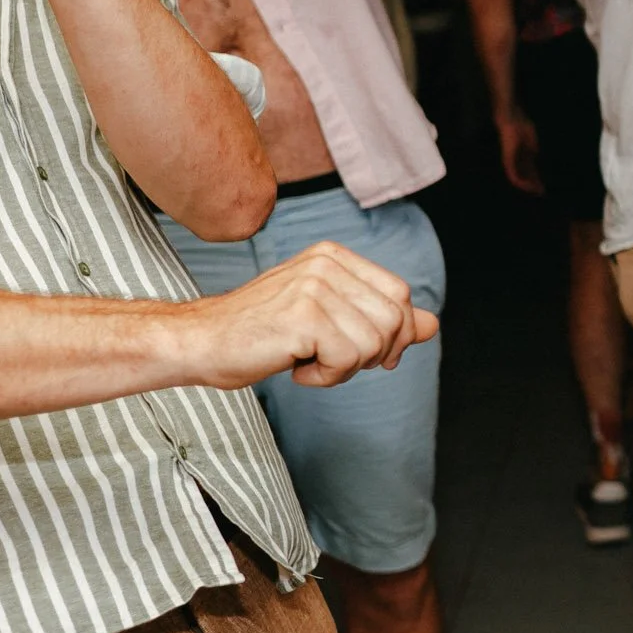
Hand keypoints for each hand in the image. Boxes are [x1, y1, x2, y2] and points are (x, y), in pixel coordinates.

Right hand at [183, 240, 438, 388]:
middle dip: (373, 353)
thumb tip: (432, 325)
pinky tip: (297, 368)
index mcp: (334, 256)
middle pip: (395, 318)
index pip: (400, 294)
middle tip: (331, 360)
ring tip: (309, 361)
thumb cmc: (260, 335)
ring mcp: (315, 286)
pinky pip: (349, 359)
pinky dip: (327, 377)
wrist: (200, 344)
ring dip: (346, 368)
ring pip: (375, 343)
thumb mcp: (328, 321)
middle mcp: (327, 263)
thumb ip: (380, 318)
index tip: (364, 354)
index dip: (392, 332)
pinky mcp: (305, 315)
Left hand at [495, 109, 542, 193]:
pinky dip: (521, 182)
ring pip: (518, 178)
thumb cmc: (520, 124)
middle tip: (541, 193)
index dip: (537, 178)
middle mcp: (516, 159)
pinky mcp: (507, 161)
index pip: (530, 170)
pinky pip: (513, 176)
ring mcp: (511, 160)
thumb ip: (533, 147)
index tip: (543, 186)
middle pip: (525, 176)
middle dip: (534, 184)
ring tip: (536, 192)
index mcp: (523, 154)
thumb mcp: (530, 137)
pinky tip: (528, 186)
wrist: (511, 118)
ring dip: (528, 186)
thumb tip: (535, 155)